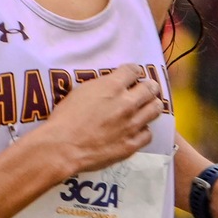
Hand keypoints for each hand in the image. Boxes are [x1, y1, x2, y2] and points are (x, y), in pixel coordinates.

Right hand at [38, 65, 165, 175]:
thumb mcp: (81, 92)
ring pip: (155, 109)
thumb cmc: (65, 118)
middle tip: (145, 90)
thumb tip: (111, 86)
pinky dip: (143, 130)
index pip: (134, 70)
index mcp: (112, 86)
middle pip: (151, 88)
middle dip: (149, 87)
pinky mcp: (131, 144)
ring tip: (146, 108)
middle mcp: (127, 103)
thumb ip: (102, 86)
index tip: (133, 75)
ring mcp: (131, 125)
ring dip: (151, 106)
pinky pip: (148, 134)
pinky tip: (136, 130)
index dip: (134, 71)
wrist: (62, 147)